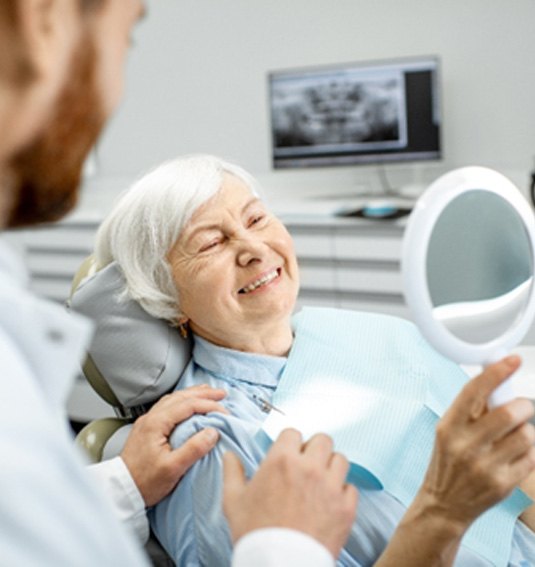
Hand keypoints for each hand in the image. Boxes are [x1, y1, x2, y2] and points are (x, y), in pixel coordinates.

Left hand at [121, 384, 226, 506]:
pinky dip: (182, 401)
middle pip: (180, 397)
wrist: (120, 491)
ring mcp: (147, 422)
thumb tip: (212, 432)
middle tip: (221, 394)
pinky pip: (168, 406)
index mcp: (156, 423)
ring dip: (192, 394)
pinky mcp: (147, 428)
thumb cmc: (145, 483)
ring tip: (208, 393)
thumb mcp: (173, 469)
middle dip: (203, 393)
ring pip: (173, 399)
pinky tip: (188, 404)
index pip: (188, 405)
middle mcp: (150, 418)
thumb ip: (194, 449)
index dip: (208, 405)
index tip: (224, 411)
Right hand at [223, 428, 357, 558]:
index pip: (293, 432)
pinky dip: (342, 493)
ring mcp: (330, 486)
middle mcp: (309, 467)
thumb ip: (232, 472)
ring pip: (340, 460)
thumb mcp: (233, 500)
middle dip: (314, 449)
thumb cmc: (255, 533)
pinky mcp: (345, 507)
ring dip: (331, 467)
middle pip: (323, 440)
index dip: (290, 443)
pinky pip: (351, 488)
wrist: (278, 565)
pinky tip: (330, 502)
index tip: (288, 454)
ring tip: (321, 482)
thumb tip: (229, 455)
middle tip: (307, 465)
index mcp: (282, 460)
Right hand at [418, 356, 534, 531]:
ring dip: (526, 431)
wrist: (444, 504)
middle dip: (522, 405)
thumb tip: (494, 378)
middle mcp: (465, 445)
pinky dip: (528, 452)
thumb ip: (470, 409)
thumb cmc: (447, 462)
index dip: (496, 373)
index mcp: (449, 426)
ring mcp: (485, 466)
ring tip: (514, 436)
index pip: (473, 391)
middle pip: (509, 413)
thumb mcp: (448, 431)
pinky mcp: (503, 484)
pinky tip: (513, 455)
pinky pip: (531, 457)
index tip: (513, 360)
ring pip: (526, 435)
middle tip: (521, 407)